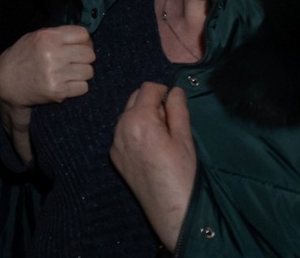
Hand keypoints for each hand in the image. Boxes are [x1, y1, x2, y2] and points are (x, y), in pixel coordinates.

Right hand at [0, 25, 96, 108]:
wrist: (7, 82)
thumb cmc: (23, 56)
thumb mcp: (35, 37)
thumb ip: (57, 35)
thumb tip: (85, 38)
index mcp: (47, 37)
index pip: (83, 34)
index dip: (84, 40)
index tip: (78, 46)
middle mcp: (53, 54)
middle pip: (89, 54)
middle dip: (84, 57)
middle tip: (74, 61)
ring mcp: (56, 74)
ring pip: (89, 71)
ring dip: (82, 73)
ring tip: (69, 73)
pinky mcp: (58, 91)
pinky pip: (83, 87)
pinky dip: (77, 86)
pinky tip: (66, 83)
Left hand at [111, 83, 196, 248]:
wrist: (170, 210)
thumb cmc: (182, 174)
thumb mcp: (184, 139)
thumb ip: (178, 110)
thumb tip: (175, 90)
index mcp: (139, 119)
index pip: (147, 88)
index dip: (163, 91)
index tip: (175, 103)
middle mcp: (121, 127)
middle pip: (134, 98)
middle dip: (152, 102)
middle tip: (171, 122)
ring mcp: (115, 143)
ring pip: (127, 115)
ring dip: (143, 116)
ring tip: (162, 137)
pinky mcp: (115, 156)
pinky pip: (123, 133)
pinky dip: (135, 131)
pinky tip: (151, 149)